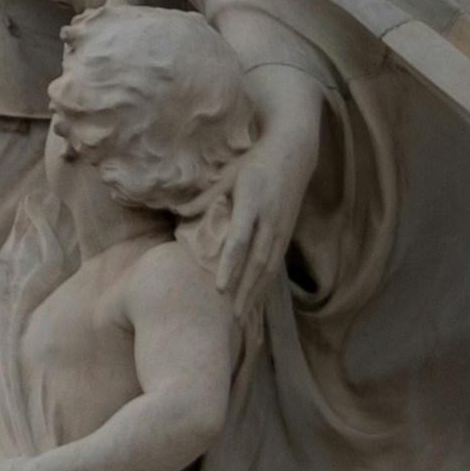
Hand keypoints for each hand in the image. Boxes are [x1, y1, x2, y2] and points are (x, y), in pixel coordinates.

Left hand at [205, 78, 321, 310]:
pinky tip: (257, 298)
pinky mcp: (287, 231)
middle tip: (233, 318)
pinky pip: (276, 262)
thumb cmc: (255, 162)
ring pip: (269, 266)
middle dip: (245, 291)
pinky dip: (266, 283)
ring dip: (256, 292)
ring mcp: (282, 226)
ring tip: (244, 316)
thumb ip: (204, 198)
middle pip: (257, 261)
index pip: (240, 241)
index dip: (230, 266)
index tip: (220, 289)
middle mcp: (269, 218)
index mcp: (252, 203)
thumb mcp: (228, 175)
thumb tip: (176, 213)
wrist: (294, 152)